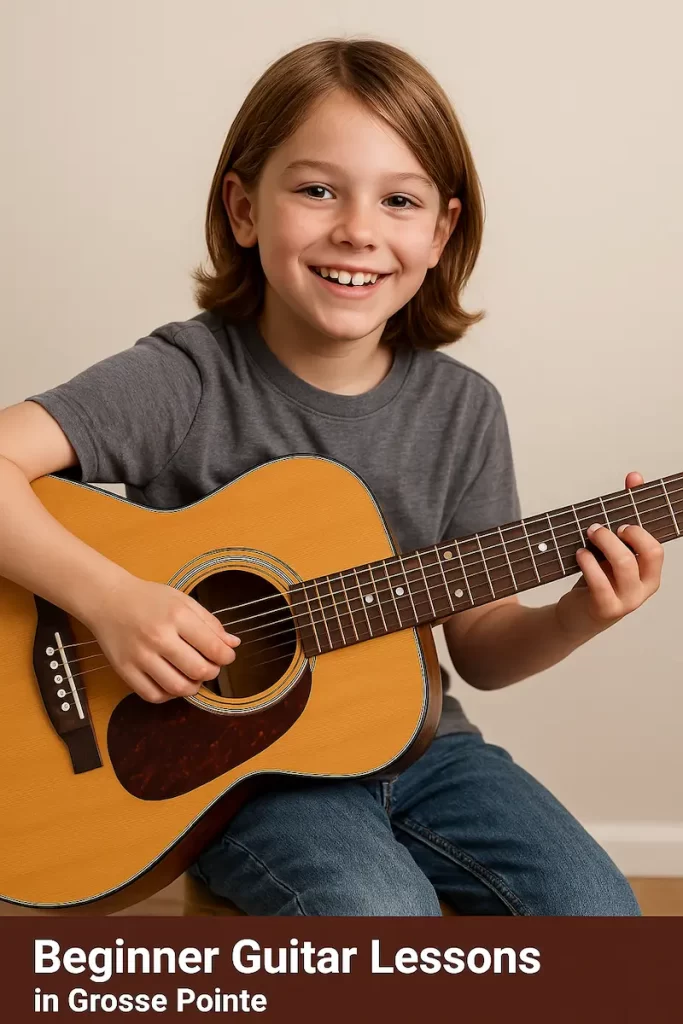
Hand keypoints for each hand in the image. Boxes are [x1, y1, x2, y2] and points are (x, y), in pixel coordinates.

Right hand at [84, 573, 240, 702]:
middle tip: (209, 666)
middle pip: (198, 671)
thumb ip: (210, 623)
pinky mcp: (124, 670)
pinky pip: (153, 695)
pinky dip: (168, 695)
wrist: (107, 600)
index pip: (213, 648)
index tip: (226, 656)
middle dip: (212, 673)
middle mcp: (158, 637)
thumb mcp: (183, 601)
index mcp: (177, 616)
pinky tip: (171, 682)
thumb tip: (233, 645)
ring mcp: (140, 656)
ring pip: (178, 688)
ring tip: (192, 676)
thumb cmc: (149, 599)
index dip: (226, 657)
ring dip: (193, 687)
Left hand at [555, 471, 663, 642]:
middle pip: (649, 553)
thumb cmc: (597, 577)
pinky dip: (589, 563)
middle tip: (602, 527)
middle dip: (626, 533)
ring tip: (589, 536)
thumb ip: (624, 513)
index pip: (657, 546)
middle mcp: (644, 587)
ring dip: (604, 544)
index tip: (625, 516)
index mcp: (650, 571)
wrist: (576, 615)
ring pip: (625, 565)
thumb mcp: (612, 548)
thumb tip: (634, 476)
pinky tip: (580, 554)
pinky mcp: (606, 609)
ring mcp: (627, 600)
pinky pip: (601, 583)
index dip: (643, 527)